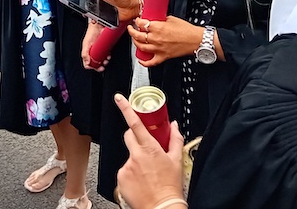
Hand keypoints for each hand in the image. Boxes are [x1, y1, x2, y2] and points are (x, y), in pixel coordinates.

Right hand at [81, 21, 108, 71]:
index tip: (96, 68)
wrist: (98, 26)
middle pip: (95, 63)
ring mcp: (98, 50)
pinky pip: (106, 55)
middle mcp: (92, 52)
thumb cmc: (91, 33)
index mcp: (86, 52)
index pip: (87, 63)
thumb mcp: (86, 43)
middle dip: (99, 66)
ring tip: (106, 60)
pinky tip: (108, 55)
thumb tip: (87, 62)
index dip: (91, 67)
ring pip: (101, 60)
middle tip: (102, 66)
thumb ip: (85, 53)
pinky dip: (107, 56)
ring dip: (104, 61)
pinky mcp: (104, 48)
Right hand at [90, 0, 139, 22]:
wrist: (133, 7)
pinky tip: (97, 20)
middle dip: (85, 7)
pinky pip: (99, 20)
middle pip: (89, 5)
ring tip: (90, 15)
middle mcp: (100, 3)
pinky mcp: (106, 18)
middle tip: (85, 8)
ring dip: (90, 15)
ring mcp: (103, 11)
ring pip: (92, 14)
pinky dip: (96, 21)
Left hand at [115, 94, 184, 208]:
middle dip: (136, 138)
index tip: (119, 98)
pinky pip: (124, 170)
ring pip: (128, 154)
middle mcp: (135, 155)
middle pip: (129, 136)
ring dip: (135, 159)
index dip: (126, 108)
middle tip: (146, 148)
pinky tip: (140, 181)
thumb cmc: (170, 187)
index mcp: (149, 148)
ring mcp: (126, 167)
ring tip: (146, 173)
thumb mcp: (176, 160)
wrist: (162, 208)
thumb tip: (174, 126)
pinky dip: (130, 173)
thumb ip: (174, 139)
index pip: (135, 123)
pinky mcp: (120, 177)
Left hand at [129, 17, 200, 67]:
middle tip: (131, 28)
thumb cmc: (187, 30)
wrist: (196, 40)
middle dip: (132, 31)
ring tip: (134, 39)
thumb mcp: (172, 19)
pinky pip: (151, 62)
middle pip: (138, 36)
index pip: (142, 24)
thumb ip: (161, 19)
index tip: (137, 21)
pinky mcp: (163, 57)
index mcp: (158, 27)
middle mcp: (156, 38)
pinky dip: (144, 62)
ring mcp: (159, 49)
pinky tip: (140, 59)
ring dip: (135, 43)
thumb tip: (155, 19)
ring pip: (141, 47)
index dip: (137, 21)